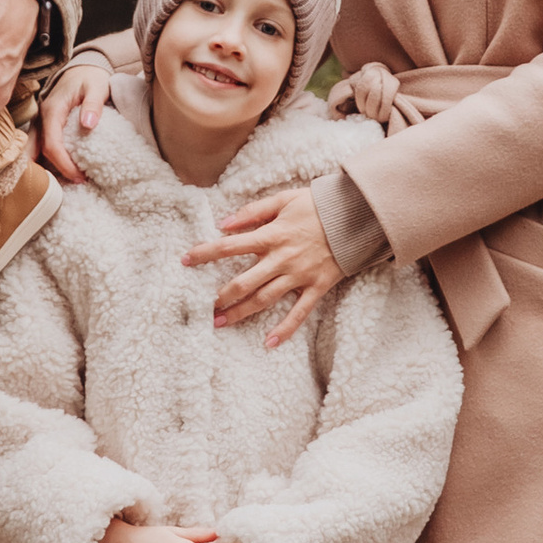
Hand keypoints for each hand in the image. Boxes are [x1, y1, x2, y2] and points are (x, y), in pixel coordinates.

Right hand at [38, 53, 113, 183]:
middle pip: (34, 152)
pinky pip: (37, 147)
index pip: (51, 145)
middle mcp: (41, 118)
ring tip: (62, 185)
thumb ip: (93, 105)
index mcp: (52, 110)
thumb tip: (88, 125)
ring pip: (31, 151)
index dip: (63, 164)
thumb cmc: (90, 77)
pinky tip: (56, 173)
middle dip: (47, 173)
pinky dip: (43, 162)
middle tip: (69, 187)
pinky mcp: (43, 126)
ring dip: (42, 169)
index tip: (80, 178)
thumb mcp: (97, 86)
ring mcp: (40, 123)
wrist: (83, 67)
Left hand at [185, 183, 339, 349]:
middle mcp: (282, 258)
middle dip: (221, 296)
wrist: (357, 216)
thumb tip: (224, 222)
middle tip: (202, 307)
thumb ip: (253, 211)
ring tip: (220, 323)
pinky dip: (285, 329)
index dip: (205, 253)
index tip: (185, 260)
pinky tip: (269, 343)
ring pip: (264, 299)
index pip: (230, 246)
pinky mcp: (317, 287)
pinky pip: (299, 312)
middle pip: (244, 281)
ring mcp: (299, 275)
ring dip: (241, 313)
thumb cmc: (318, 205)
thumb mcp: (284, 199)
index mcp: (272, 235)